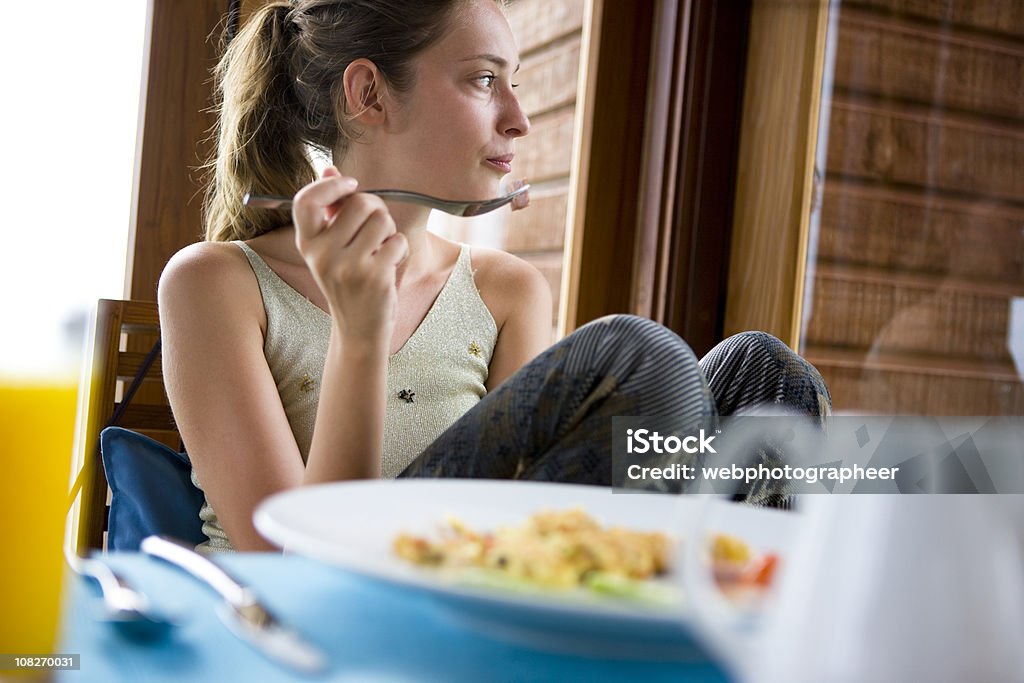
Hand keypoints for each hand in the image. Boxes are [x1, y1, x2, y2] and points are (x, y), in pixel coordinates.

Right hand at [292, 167, 407, 345]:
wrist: (359, 330)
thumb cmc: (348, 282)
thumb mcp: (331, 248)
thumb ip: (331, 209)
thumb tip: (331, 169)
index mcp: (307, 244)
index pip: (306, 200)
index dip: (330, 185)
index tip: (350, 185)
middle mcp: (322, 255)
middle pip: (359, 202)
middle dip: (376, 209)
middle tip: (377, 228)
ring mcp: (348, 267)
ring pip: (382, 219)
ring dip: (390, 230)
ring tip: (382, 248)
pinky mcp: (374, 277)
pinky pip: (398, 241)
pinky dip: (400, 249)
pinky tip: (390, 264)